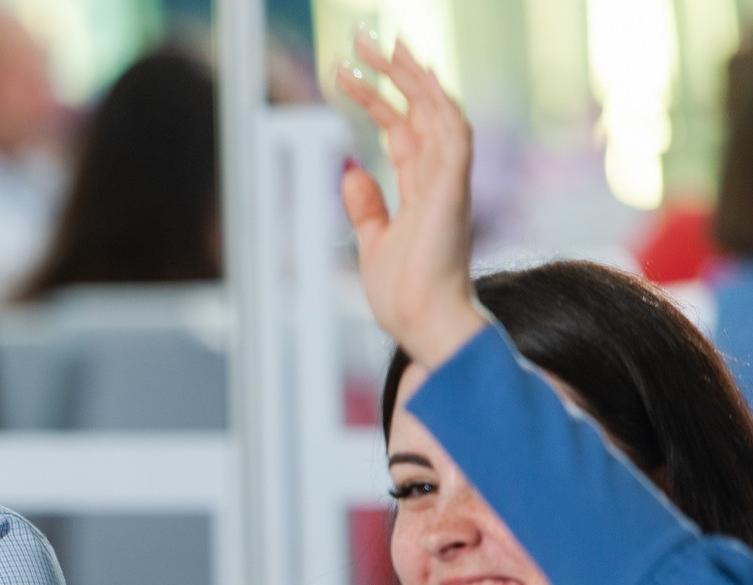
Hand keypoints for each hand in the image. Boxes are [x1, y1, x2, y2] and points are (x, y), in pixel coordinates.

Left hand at [337, 33, 486, 368]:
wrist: (422, 326)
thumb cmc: (404, 294)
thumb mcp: (372, 243)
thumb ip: (366, 207)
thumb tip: (350, 172)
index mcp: (421, 189)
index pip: (402, 127)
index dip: (379, 97)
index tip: (348, 73)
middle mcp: (440, 179)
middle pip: (421, 111)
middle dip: (396, 73)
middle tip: (366, 40)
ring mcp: (451, 184)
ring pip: (441, 113)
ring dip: (416, 78)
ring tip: (390, 46)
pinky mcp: (454, 194)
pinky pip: (455, 139)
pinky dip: (440, 107)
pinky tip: (422, 82)